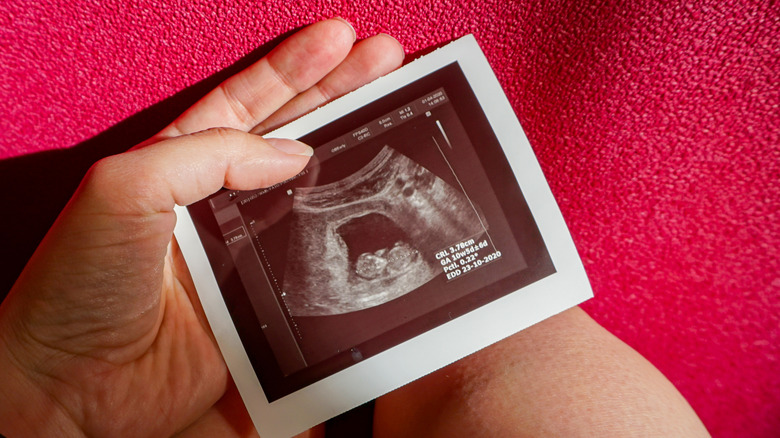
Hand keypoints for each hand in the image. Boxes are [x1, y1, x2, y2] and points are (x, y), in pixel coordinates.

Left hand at [0, 18, 402, 437]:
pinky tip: (376, 203)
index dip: (296, 69)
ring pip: (314, 192)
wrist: (74, 388)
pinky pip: (319, 260)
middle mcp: (216, 201)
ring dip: (354, 155)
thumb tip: (292, 156)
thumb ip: (207, 156)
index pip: (247, 102)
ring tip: (395, 112)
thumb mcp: (124, 189)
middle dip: (340, 93)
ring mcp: (245, 251)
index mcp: (177, 162)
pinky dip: (351, 233)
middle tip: (388, 60)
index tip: (342, 39)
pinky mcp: (266, 300)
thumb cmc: (77, 287)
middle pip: (292, 134)